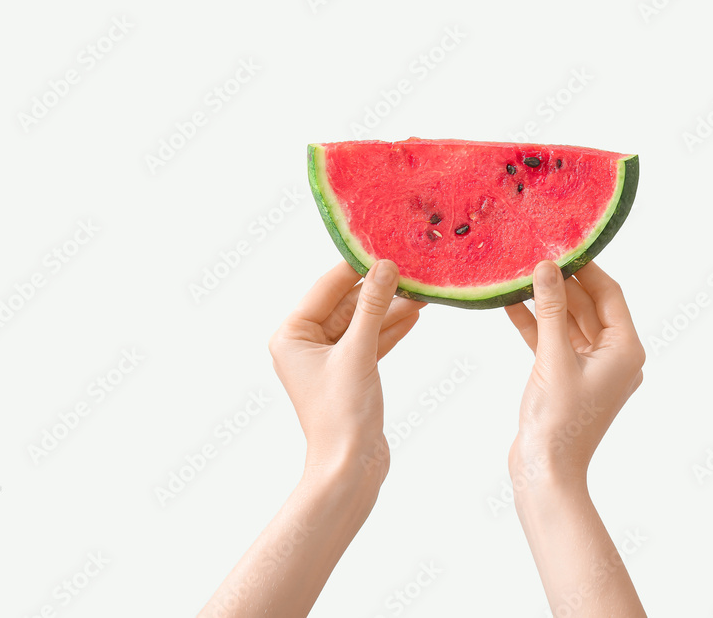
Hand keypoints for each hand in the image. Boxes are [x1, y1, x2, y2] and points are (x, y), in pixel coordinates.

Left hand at [201, 260, 424, 617]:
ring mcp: (327, 360)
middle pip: (346, 303)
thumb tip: (385, 266)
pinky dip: (389, 330)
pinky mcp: (349, 373)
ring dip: (390, 308)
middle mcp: (304, 344)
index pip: (327, 287)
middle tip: (411, 268)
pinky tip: (415, 315)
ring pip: (362, 322)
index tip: (385, 245)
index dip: (357, 266)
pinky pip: (369, 341)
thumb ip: (372, 306)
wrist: (350, 468)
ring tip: (422, 290)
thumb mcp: (359, 352)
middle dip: (379, 289)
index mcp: (291, 335)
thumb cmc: (342, 415)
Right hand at [504, 260, 647, 617]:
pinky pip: (552, 342)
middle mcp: (613, 356)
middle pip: (588, 306)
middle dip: (561, 281)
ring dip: (544, 301)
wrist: (545, 472)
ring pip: (567, 323)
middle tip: (535, 253)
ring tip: (519, 273)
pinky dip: (535, 325)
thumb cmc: (559, 421)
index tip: (561, 242)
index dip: (585, 266)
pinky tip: (510, 304)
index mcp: (625, 350)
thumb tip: (546, 266)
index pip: (609, 294)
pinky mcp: (566, 379)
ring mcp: (590, 368)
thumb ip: (551, 309)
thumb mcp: (553, 358)